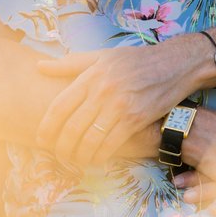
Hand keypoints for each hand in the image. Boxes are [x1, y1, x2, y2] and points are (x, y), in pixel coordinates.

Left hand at [37, 37, 203, 164]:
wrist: (175, 65)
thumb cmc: (137, 60)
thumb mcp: (102, 56)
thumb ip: (70, 63)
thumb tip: (40, 67)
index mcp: (91, 76)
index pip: (60, 106)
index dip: (47, 126)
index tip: (41, 139)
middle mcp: (102, 91)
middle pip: (72, 126)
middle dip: (60, 146)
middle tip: (56, 155)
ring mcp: (119, 106)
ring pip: (90, 139)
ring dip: (79, 155)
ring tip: (74, 160)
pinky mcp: (135, 119)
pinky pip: (111, 144)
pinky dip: (100, 156)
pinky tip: (95, 159)